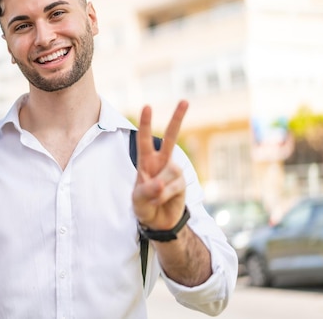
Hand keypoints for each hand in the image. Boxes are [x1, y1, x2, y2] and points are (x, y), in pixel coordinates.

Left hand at [132, 100, 188, 229]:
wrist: (158, 222)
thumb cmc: (143, 206)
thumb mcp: (138, 200)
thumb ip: (146, 191)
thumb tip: (160, 183)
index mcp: (145, 161)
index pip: (144, 140)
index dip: (146, 124)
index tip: (147, 106)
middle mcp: (161, 162)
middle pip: (171, 137)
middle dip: (177, 119)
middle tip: (185, 100)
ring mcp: (173, 171)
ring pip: (170, 172)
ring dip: (160, 189)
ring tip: (155, 199)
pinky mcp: (182, 183)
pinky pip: (174, 186)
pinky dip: (166, 195)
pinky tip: (162, 200)